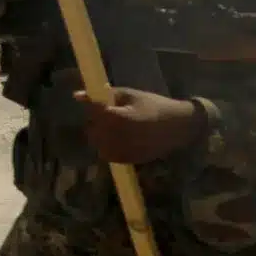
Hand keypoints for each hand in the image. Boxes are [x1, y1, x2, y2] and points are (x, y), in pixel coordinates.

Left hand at [78, 87, 204, 163]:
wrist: (178, 127)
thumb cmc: (154, 106)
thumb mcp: (130, 95)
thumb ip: (103, 96)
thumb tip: (76, 96)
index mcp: (117, 118)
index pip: (92, 112)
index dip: (93, 106)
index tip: (98, 102)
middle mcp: (117, 137)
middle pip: (91, 129)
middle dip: (95, 120)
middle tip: (108, 114)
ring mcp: (122, 151)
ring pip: (97, 143)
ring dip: (100, 134)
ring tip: (115, 126)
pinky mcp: (127, 160)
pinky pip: (107, 154)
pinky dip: (108, 145)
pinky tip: (120, 137)